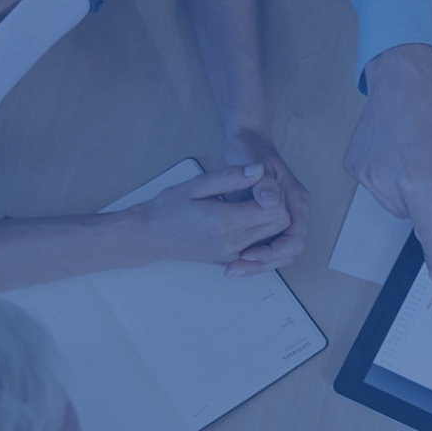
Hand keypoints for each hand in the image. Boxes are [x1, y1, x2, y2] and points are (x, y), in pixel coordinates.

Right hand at [129, 164, 289, 272]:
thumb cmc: (169, 208)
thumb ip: (231, 177)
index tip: (258, 183)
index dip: (271, 191)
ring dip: (271, 220)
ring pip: (273, 238)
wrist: (151, 235)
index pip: (273, 208)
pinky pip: (261, 249)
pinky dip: (262, 234)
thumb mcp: (197, 184)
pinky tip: (247, 219)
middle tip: (257, 192)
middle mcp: (232, 242)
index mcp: (225, 221)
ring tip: (252, 204)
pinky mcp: (231, 261)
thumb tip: (258, 170)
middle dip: (275, 205)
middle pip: (280, 224)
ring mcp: (233, 255)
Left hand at [224, 130, 309, 275]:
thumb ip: (263, 183)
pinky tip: (234, 259)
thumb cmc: (251, 149)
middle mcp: (294, 212)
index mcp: (297, 200)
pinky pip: (267, 247)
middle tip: (237, 267)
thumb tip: (271, 201)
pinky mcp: (268, 222)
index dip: (274, 251)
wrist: (248, 142)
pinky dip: (253, 257)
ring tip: (233, 268)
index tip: (249, 253)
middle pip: (288, 251)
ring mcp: (283, 219)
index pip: (295, 238)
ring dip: (258, 264)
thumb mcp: (254, 161)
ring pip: (278, 254)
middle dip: (264, 263)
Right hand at [343, 43, 431, 280]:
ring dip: (407, 188)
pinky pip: (377, 185)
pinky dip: (389, 175)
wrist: (401, 78)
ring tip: (413, 153)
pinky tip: (396, 149)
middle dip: (426, 199)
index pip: (427, 230)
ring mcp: (366, 174)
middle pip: (412, 213)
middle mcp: (386, 182)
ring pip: (394, 202)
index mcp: (415, 181)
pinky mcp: (354, 165)